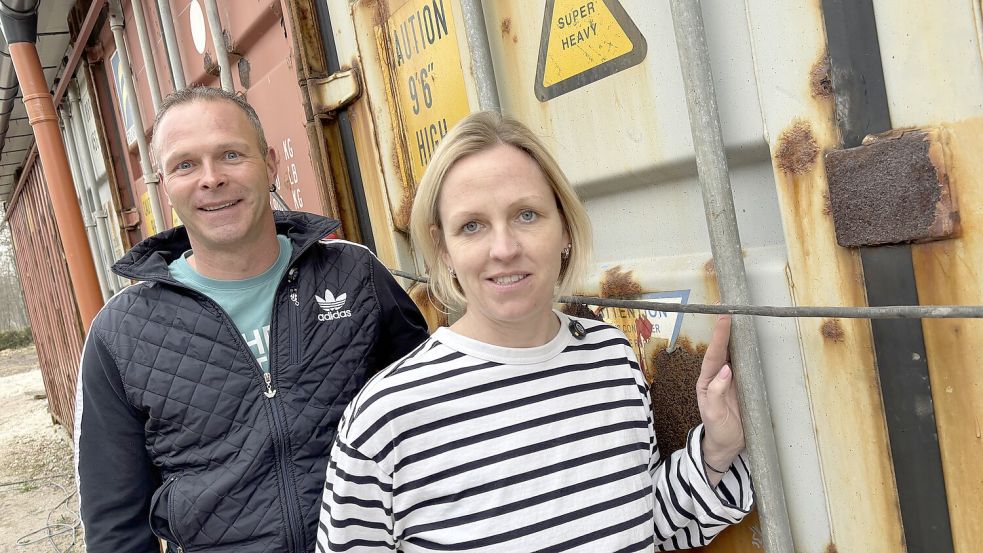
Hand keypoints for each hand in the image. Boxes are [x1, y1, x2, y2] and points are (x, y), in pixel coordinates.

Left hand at [696, 315, 744, 472]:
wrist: (728, 444)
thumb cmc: (718, 428)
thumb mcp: (715, 414)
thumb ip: (718, 393)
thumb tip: (726, 371)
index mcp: (707, 381)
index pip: (714, 354)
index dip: (719, 336)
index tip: (724, 318)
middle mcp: (718, 376)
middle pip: (722, 348)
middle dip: (725, 328)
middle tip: (730, 307)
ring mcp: (730, 379)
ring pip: (733, 354)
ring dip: (736, 336)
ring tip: (740, 317)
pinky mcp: (742, 384)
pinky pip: (745, 364)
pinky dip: (747, 350)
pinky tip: (750, 339)